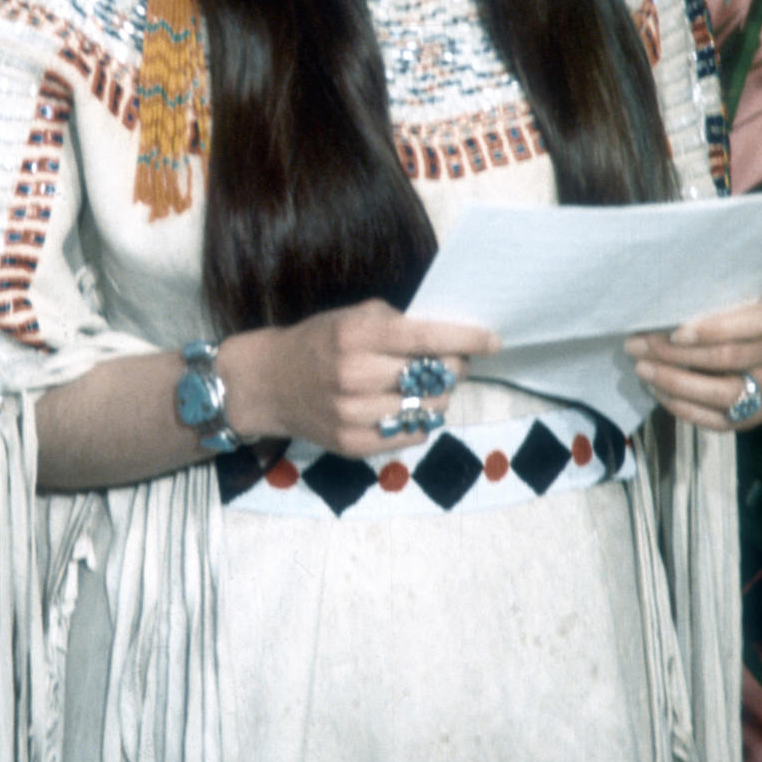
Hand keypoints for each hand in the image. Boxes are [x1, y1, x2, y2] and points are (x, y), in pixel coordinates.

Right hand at [220, 299, 500, 458]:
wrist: (269, 383)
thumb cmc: (319, 342)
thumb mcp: (352, 317)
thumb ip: (398, 325)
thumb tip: (451, 338)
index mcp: (357, 335)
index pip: (425, 338)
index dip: (466, 339)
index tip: (493, 341)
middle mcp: (356, 375)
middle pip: (434, 376)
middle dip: (453, 368)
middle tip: (450, 362)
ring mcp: (354, 414)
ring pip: (428, 408)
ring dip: (436, 396)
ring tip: (422, 386)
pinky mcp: (353, 444)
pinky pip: (412, 435)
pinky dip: (419, 421)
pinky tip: (404, 408)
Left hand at [624, 291, 761, 431]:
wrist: (718, 339)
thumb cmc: (707, 310)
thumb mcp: (705, 296)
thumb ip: (693, 302)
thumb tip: (654, 316)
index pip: (756, 321)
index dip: (715, 329)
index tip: (675, 334)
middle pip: (733, 357)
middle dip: (679, 354)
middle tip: (639, 346)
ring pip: (726, 392)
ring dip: (677, 382)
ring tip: (643, 369)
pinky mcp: (757, 414)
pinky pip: (721, 420)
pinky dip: (684, 407)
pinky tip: (657, 390)